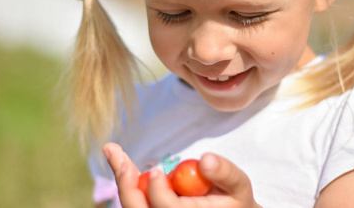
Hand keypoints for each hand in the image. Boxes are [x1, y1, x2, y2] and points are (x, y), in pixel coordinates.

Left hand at [103, 142, 261, 207]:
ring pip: (134, 207)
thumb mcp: (239, 186)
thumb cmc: (235, 201)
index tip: (156, 171)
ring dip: (123, 181)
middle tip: (117, 156)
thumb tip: (205, 159)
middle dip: (127, 187)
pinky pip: (137, 203)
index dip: (158, 194)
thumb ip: (225, 173)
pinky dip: (128, 183)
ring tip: (114, 152)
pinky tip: (122, 164)